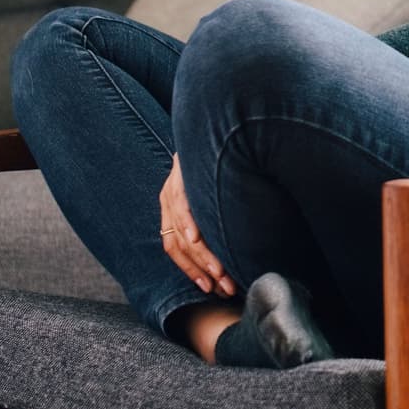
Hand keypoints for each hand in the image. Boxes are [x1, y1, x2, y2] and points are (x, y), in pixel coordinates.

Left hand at [160, 155, 234, 297]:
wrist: (213, 121)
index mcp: (173, 207)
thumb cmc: (222, 160)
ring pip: (183, 232)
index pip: (176, 248)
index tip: (210, 288)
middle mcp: (169, 199)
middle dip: (203, 270)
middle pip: (179, 245)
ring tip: (220, 274)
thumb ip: (216, 216)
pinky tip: (198, 240)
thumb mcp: (213, 193)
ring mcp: (173, 186)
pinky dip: (190, 224)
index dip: (191, 270)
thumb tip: (239, 246)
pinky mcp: (182, 173)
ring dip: (203, 256)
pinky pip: (183, 203)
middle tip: (224, 287)